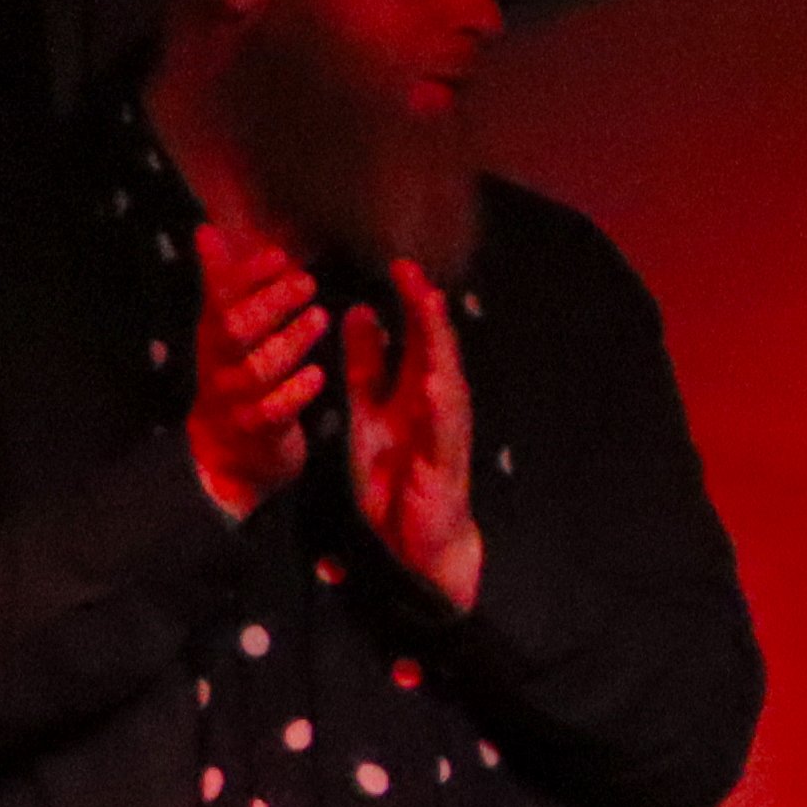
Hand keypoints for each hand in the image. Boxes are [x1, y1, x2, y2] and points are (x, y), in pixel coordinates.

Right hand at [184, 219, 328, 517]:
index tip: (279, 256)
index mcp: (214, 336)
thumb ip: (223, 283)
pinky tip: (319, 375)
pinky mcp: (257, 432)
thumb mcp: (226, 331)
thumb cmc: (235, 379)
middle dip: (269, 303)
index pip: (221, 298)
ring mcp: (235, 400)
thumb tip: (207, 231)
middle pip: (234, 329)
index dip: (247, 276)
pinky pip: (274, 412)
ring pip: (257, 369)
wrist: (225, 454)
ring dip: (289, 341)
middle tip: (307, 282)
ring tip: (320, 318)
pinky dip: (296, 392)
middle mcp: (220, 365)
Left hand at [341, 257, 485, 605]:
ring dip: (439, 347)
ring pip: (446, 380)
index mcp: (416, 390)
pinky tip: (434, 382)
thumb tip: (361, 313)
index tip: (398, 266)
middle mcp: (437, 406)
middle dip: (426, 311)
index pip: (417, 337)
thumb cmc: (396, 475)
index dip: (410, 303)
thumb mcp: (370, 409)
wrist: (415, 540)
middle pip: (436, 350)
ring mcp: (445, 434)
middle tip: (413, 272)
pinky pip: (442, 432)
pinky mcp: (444, 465)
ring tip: (430, 311)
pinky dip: (440, 406)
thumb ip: (368, 364)